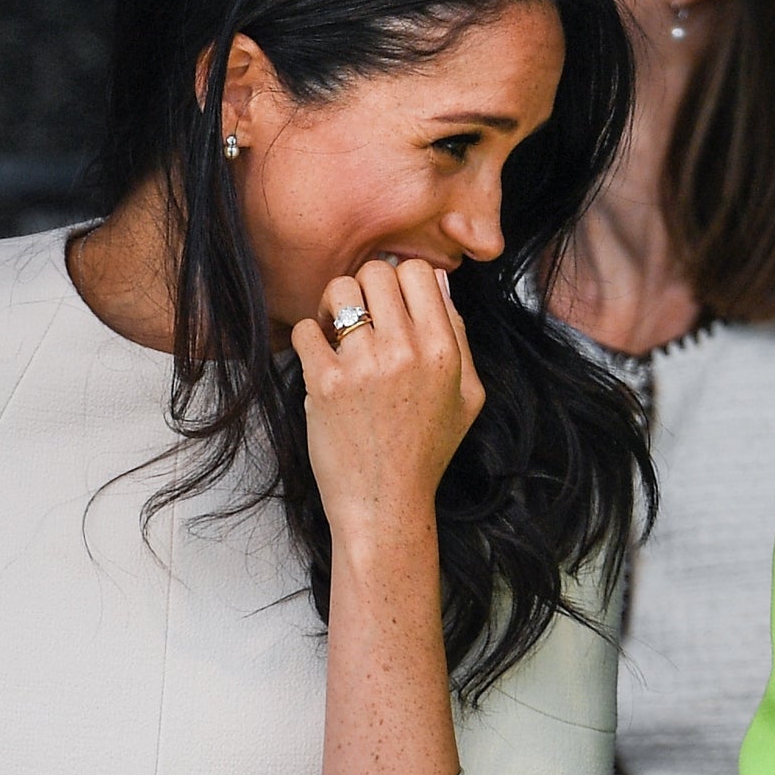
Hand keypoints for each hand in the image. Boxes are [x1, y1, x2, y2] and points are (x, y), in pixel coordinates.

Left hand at [292, 258, 484, 538]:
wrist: (386, 502)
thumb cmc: (426, 450)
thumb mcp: (468, 395)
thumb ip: (458, 336)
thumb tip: (437, 280)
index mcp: (443, 350)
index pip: (417, 271)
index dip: (400, 279)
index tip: (391, 303)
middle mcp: (406, 351)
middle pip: (376, 272)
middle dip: (365, 288)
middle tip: (361, 317)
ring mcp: (364, 366)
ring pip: (339, 290)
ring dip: (334, 306)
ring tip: (337, 333)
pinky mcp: (325, 383)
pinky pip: (306, 329)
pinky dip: (309, 339)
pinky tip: (321, 362)